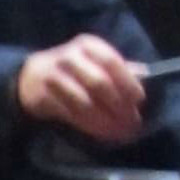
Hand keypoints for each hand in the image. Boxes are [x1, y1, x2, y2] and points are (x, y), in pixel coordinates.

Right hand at [16, 34, 146, 146]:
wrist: (32, 76)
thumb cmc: (74, 68)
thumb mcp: (95, 60)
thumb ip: (119, 68)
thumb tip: (147, 75)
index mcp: (88, 45)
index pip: (111, 61)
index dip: (127, 81)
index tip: (140, 100)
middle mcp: (70, 58)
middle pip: (99, 83)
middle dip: (119, 106)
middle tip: (133, 122)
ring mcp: (54, 77)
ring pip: (85, 103)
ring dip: (106, 121)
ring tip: (121, 133)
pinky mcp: (44, 97)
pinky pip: (72, 115)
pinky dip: (91, 127)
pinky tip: (104, 133)